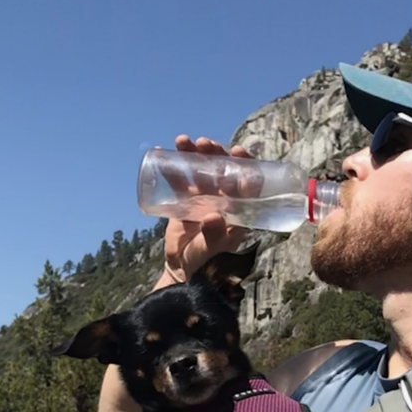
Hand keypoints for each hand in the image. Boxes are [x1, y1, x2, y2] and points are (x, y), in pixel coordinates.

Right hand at [163, 136, 255, 280]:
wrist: (182, 269)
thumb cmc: (204, 264)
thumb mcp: (211, 252)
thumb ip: (214, 237)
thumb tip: (213, 217)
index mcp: (239, 210)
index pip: (248, 183)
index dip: (245, 165)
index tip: (237, 152)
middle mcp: (224, 200)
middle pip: (223, 170)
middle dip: (216, 154)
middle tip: (206, 144)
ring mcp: (204, 197)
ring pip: (201, 170)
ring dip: (194, 153)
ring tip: (184, 141)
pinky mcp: (185, 199)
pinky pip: (179, 180)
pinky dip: (172, 166)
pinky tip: (163, 149)